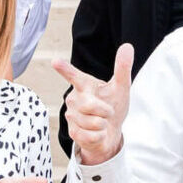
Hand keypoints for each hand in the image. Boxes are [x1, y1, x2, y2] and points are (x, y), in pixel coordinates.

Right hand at [54, 45, 134, 166]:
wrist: (110, 132)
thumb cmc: (113, 105)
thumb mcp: (121, 87)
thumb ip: (123, 68)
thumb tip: (127, 46)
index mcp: (84, 85)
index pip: (74, 76)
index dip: (65, 69)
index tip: (55, 61)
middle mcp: (74, 98)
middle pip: (90, 106)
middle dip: (106, 111)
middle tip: (108, 111)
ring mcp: (71, 116)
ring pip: (93, 122)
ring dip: (104, 125)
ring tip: (101, 122)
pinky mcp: (73, 133)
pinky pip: (92, 135)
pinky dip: (100, 136)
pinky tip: (98, 133)